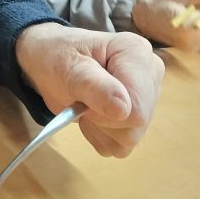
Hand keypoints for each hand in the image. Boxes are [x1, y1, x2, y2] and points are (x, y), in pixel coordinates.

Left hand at [15, 23, 162, 157]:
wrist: (50, 62)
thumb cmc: (57, 57)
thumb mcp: (67, 67)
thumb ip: (93, 86)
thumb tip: (124, 109)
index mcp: (136, 53)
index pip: (138, 106)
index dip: (106, 110)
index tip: (83, 94)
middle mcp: (149, 73)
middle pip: (137, 122)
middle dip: (102, 118)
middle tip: (82, 98)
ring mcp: (148, 97)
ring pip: (129, 138)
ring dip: (99, 127)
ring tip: (85, 103)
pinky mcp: (138, 119)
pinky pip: (120, 146)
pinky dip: (100, 135)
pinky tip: (91, 113)